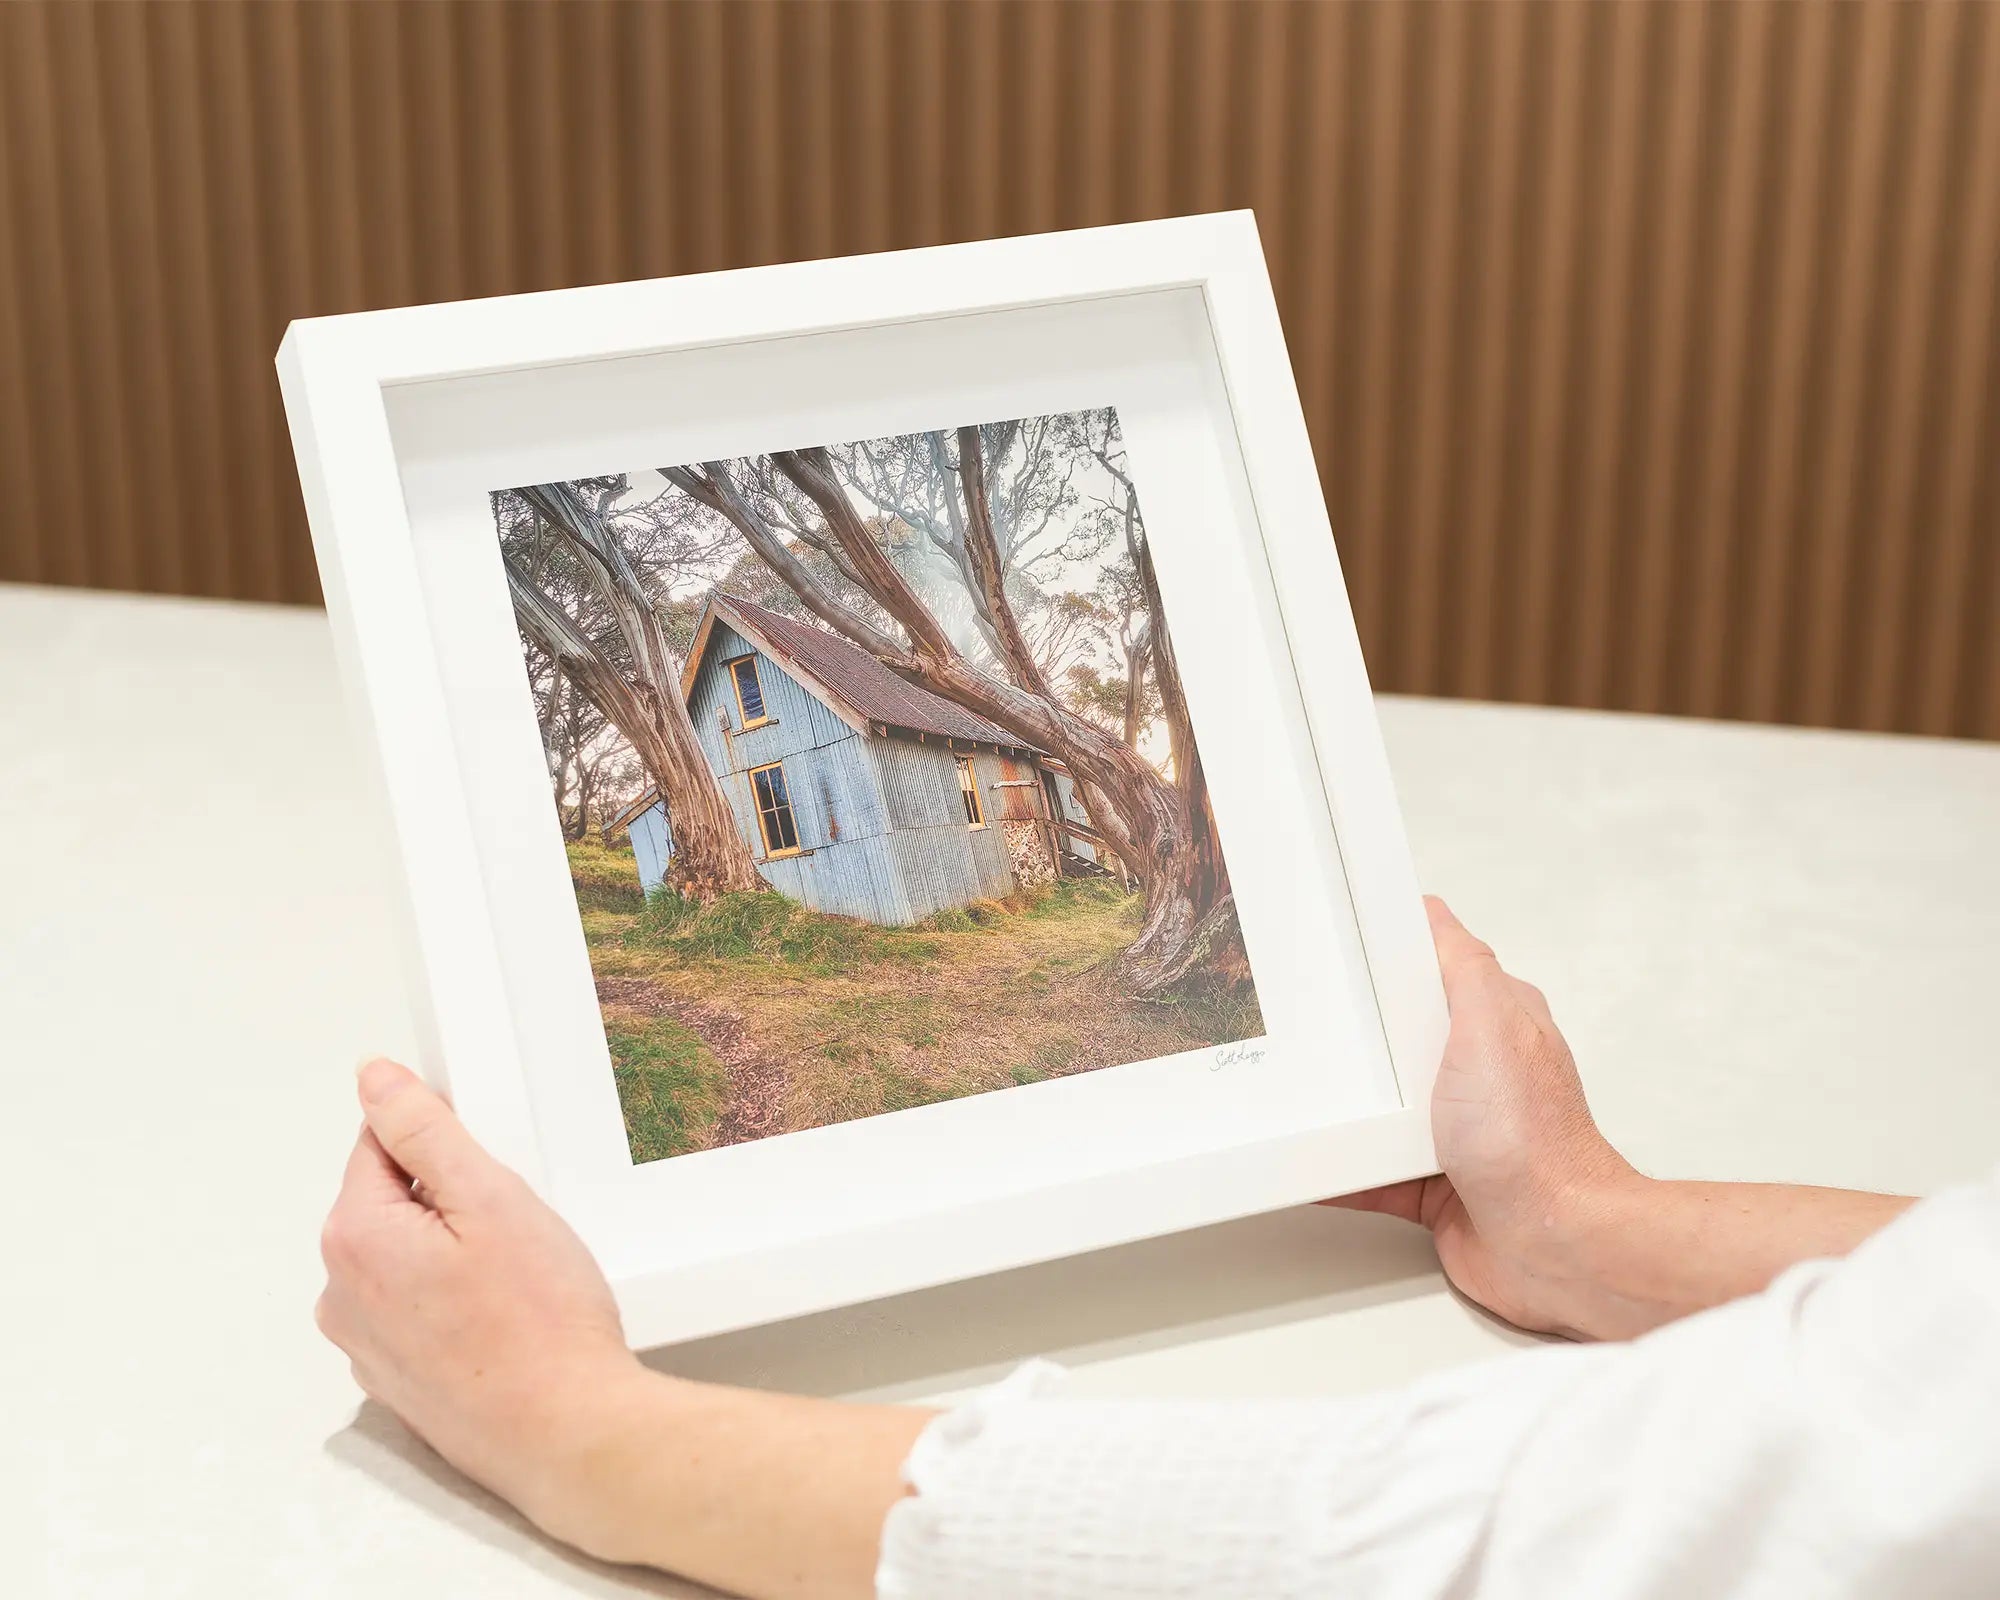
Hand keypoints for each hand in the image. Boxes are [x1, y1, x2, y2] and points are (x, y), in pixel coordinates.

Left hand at [316, 1058, 652, 1558]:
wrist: (568, 1432)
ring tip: (514, 1282)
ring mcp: (364, 1344)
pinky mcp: (394, 1378)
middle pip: (391, 1202)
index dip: (444, 1144)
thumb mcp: (491, 1198)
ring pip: (406, 1257)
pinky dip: (454, 1302)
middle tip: (514, 1232)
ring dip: (453, 1254)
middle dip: (450, 1202)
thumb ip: (424, 1131)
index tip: (489, 1172)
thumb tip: (376, 1081)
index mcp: (355, 1238)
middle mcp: (341, 1295)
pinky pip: (417, 1308)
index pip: (379, 1144)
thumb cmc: (541, 1327)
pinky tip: (503, 1318)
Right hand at [1336, 898, 1642, 1338]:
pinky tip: (1304, 1160)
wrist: (1552, 1245)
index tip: (1336, 944)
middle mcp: (1476, 1074)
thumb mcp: (1492, 1024)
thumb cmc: (1533, 1140)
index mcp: (1496, 1023)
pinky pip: (1369, 1169)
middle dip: (1354, 1035)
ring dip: (1344, 1104)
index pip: (1435, 969)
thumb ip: (1463, 965)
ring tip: (1295, 1089)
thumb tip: (1432, 912)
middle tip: (1302, 1021)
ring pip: (1380, 1106)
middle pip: (1397, 1037)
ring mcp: (1454, 1131)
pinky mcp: (1433, 1185)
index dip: (1388, 956)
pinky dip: (1337, 1168)